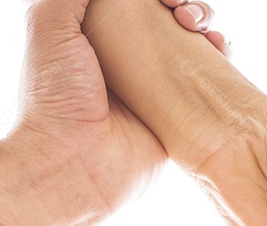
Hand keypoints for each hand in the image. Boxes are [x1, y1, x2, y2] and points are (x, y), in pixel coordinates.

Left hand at [3, 0, 228, 225]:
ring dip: (203, 21)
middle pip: (167, 15)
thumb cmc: (52, 101)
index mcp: (95, 36)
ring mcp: (153, 87)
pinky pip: (206, 79)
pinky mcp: (176, 114)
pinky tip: (219, 48)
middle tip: (182, 10)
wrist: (69, 168)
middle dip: (184, 2)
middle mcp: (126, 59)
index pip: (135, 1)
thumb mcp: (48, 26)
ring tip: (199, 28)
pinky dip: (219, 56)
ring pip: (191, 40)